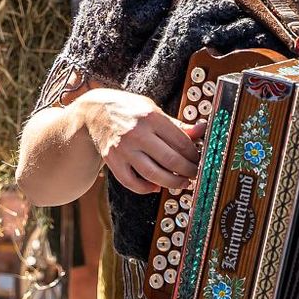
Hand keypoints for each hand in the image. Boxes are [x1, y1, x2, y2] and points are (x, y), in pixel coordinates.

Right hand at [81, 88, 200, 193]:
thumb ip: (177, 124)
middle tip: (196, 174)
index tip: (200, 159)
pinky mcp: (112, 161)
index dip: (194, 154)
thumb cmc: (129, 110)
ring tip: (182, 183)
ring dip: (172, 183)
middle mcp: (137, 133)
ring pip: (153, 174)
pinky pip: (131, 182)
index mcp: (151, 117)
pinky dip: (146, 188)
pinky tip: (156, 186)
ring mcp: (123, 149)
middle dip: (188, 171)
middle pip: (170, 160)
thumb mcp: (153, 109)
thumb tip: (203, 129)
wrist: (95, 112)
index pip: (181, 142)